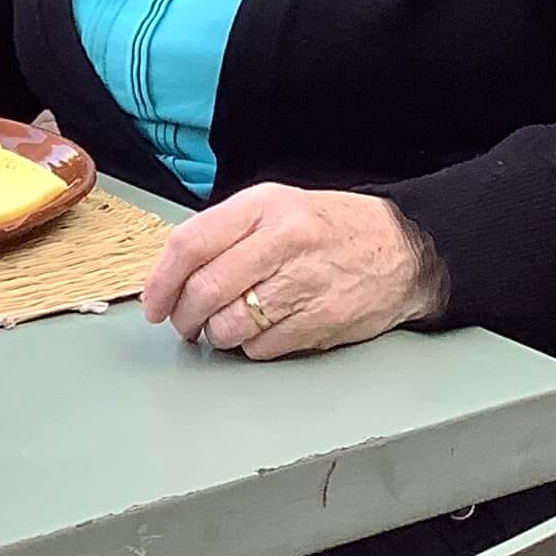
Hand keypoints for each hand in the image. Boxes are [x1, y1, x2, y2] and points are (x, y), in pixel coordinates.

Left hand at [140, 184, 446, 359]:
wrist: (402, 249)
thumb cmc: (331, 228)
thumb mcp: (278, 207)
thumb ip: (227, 231)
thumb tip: (174, 272)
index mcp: (263, 207)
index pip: (191, 243)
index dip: (161, 280)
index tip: (153, 303)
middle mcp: (281, 241)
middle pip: (204, 290)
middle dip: (184, 317)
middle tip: (184, 324)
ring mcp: (301, 283)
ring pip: (229, 325)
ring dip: (215, 336)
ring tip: (222, 329)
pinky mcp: (318, 321)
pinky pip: (261, 348)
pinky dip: (251, 348)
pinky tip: (261, 333)